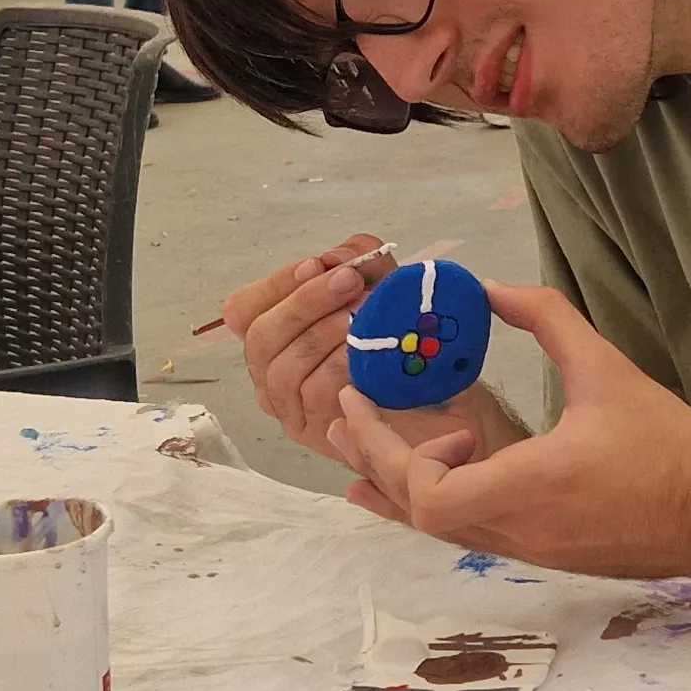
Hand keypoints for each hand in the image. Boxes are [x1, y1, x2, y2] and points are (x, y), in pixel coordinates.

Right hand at [225, 233, 395, 457]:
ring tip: (362, 316)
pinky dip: (338, 367)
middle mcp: (272, 371)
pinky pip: (313, 396)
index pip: (243, 310)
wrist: (447, 398)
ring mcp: (291, 407)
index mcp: (277, 334)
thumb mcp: (386, 286)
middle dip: (304, 303)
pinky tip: (367, 354)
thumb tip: (335, 257)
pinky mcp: (316, 432)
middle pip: (260, 338)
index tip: (316, 265)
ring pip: (282, 370)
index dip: (274, 285)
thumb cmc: (406, 340)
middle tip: (350, 282)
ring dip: (321, 334)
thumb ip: (362, 261)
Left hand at [330, 282, 690, 579]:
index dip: (401, 456)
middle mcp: (521, 533)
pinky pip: (472, 538)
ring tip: (357, 461)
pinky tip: (416, 493)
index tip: (412, 414)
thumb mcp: (606, 367)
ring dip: (400, 492)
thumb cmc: (670, 444)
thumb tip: (491, 287)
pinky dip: (438, 509)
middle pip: (422, 517)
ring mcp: (532, 553)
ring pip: (443, 533)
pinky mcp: (546, 557)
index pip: (431, 496)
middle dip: (378, 465)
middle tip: (346, 418)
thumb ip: (546, 319)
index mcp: (531, 489)